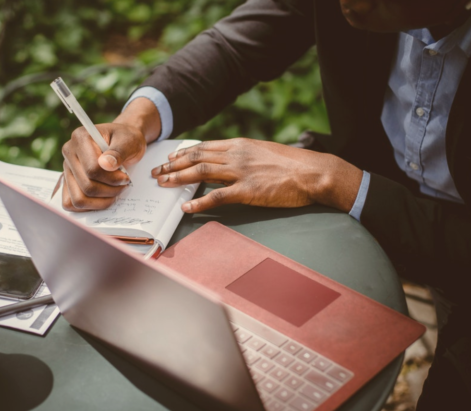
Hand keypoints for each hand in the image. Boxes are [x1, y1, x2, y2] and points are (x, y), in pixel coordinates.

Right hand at [61, 123, 145, 210]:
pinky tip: (104, 198)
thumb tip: (106, 164)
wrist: (122, 141)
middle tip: (123, 184)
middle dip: (110, 190)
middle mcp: (69, 152)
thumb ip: (118, 152)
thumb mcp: (128, 141)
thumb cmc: (126, 139)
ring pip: (79, 199)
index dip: (112, 179)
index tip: (125, 177)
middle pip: (86, 186)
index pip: (92, 169)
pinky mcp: (68, 181)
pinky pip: (70, 203)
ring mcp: (66, 168)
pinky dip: (89, 206)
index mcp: (80, 138)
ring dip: (101, 201)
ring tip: (115, 191)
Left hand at [150, 138, 363, 213]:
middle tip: (157, 172)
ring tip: (163, 184)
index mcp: (241, 145)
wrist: (313, 172)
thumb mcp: (264, 153)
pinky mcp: (249, 191)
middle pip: (197, 157)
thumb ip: (244, 157)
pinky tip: (187, 206)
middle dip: (173, 165)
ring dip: (178, 178)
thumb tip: (227, 163)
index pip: (204, 147)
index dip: (183, 153)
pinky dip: (199, 201)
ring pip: (201, 172)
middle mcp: (237, 155)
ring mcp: (242, 172)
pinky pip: (218, 196)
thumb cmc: (293, 165)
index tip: (169, 158)